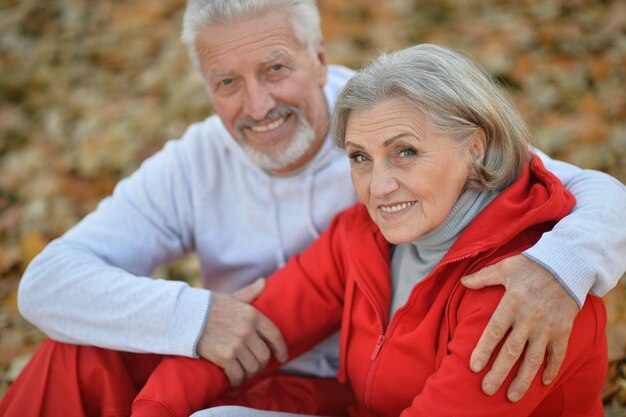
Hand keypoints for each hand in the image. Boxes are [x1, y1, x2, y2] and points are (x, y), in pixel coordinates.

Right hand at [197, 278, 288, 386]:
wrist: (186, 316)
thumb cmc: (210, 306)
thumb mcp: (233, 298)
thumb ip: (250, 292)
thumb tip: (263, 282)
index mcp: (253, 315)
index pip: (275, 335)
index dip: (281, 349)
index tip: (282, 357)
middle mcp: (248, 330)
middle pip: (264, 355)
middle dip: (261, 364)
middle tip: (255, 367)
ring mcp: (237, 344)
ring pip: (253, 367)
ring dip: (249, 373)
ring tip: (244, 372)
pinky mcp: (224, 356)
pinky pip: (238, 375)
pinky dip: (237, 380)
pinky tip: (234, 379)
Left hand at [461, 254, 578, 401]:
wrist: (568, 265)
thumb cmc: (532, 265)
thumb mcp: (505, 267)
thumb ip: (483, 277)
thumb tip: (463, 282)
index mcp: (512, 303)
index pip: (494, 331)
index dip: (484, 350)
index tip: (474, 367)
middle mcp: (528, 318)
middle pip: (511, 351)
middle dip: (499, 373)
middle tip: (487, 390)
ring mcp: (547, 327)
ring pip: (533, 359)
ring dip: (523, 379)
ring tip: (513, 397)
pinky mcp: (563, 330)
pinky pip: (557, 354)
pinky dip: (551, 369)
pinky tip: (544, 383)